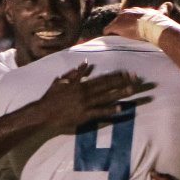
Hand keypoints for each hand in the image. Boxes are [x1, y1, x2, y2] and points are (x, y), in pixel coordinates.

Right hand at [34, 63, 151, 128]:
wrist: (43, 113)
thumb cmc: (51, 97)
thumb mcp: (61, 81)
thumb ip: (75, 73)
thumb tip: (86, 63)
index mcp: (81, 84)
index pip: (102, 78)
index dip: (116, 75)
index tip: (127, 73)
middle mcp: (85, 93)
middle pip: (107, 86)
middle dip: (123, 82)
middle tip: (136, 79)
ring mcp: (85, 104)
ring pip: (106, 97)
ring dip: (120, 93)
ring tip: (133, 90)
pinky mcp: (84, 116)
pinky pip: (100, 112)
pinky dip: (110, 110)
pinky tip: (121, 108)